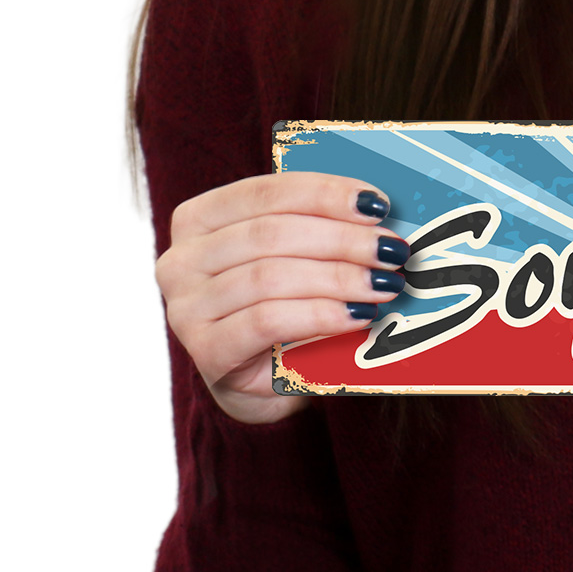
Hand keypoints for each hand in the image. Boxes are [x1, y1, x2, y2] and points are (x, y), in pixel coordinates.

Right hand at [155, 171, 408, 424]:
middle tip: (391, 250)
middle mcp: (181, 259)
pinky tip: (357, 315)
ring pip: (270, 276)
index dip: (326, 193)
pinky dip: (320, 315)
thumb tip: (379, 209)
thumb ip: (320, 225)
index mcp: (201, 217)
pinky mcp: (205, 353)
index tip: (377, 203)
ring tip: (384, 284)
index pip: (267, 192)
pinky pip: (268, 321)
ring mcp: (186, 309)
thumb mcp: (295, 255)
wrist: (260, 379)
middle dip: (341, 238)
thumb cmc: (282, 301)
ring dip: (338, 277)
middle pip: (271, 233)